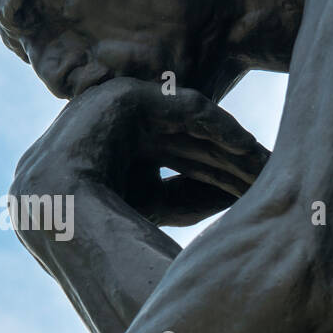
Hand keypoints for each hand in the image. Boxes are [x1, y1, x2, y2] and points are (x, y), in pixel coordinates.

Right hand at [14, 77, 269, 225]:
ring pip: (183, 127)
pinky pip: (180, 108)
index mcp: (105, 170)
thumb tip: (238, 196)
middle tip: (271, 175)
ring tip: (265, 160)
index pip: (172, 172)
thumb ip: (189, 198)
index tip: (256, 197)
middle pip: (182, 148)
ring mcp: (110, 113)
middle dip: (227, 164)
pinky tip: (247, 144)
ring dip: (226, 145)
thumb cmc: (100, 235)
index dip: (215, 184)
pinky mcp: (122, 96)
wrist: (61, 221)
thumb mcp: (155, 213)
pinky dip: (216, 125)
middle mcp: (107, 137)